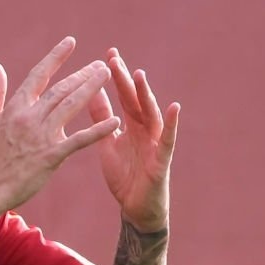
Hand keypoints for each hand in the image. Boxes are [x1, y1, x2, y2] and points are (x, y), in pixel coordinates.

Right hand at [0, 38, 119, 214]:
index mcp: (16, 108)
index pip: (39, 76)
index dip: (55, 57)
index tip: (70, 42)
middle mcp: (31, 117)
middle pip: (61, 89)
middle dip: (82, 74)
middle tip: (100, 64)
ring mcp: (42, 136)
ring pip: (70, 106)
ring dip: (90, 89)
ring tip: (106, 75)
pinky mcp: (51, 156)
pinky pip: (79, 141)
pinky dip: (97, 131)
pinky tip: (114, 122)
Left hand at [90, 53, 178, 230]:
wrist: (136, 210)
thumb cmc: (125, 178)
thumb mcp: (108, 145)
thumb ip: (102, 120)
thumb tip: (91, 94)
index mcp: (130, 126)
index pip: (123, 97)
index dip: (116, 77)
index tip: (108, 54)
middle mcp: (144, 130)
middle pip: (135, 100)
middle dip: (125, 80)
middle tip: (114, 58)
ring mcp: (154, 143)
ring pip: (150, 115)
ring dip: (145, 95)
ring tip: (138, 75)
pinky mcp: (161, 161)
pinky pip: (167, 141)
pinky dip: (170, 125)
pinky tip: (173, 108)